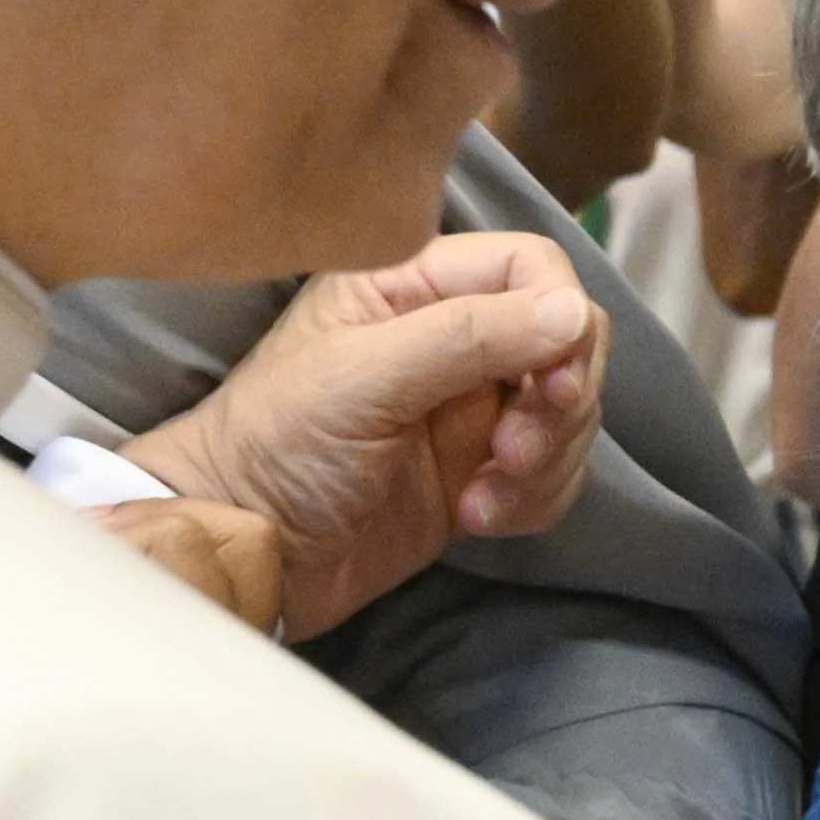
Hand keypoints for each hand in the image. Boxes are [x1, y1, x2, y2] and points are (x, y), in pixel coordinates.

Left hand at [127, 231, 604, 635]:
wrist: (244, 552)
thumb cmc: (276, 449)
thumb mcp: (365, 379)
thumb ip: (469, 336)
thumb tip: (575, 313)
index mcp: (411, 285)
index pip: (530, 266)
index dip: (559, 316)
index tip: (553, 383)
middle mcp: (450, 335)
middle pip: (567, 340)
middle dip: (560, 401)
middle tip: (513, 451)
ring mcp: (470, 406)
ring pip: (568, 412)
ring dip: (547, 462)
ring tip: (483, 501)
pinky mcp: (480, 470)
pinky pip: (554, 472)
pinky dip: (536, 499)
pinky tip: (477, 519)